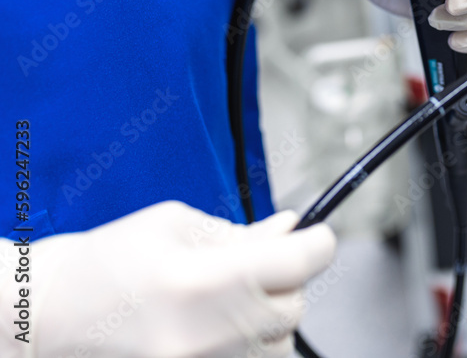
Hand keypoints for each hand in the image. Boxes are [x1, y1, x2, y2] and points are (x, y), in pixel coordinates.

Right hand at [1, 201, 334, 357]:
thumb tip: (292, 228)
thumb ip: (242, 232)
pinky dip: (249, 344)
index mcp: (206, 278)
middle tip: (255, 266)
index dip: (317, 243)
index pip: (302, 262)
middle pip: (295, 307)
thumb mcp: (175, 226)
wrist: (45, 318)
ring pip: (279, 345)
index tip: (315, 238)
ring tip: (228, 301)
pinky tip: (220, 325)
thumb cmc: (103, 264)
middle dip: (286, 280)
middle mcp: (210, 333)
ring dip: (269, 318)